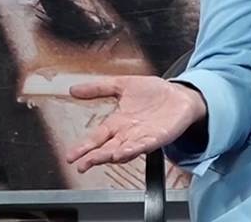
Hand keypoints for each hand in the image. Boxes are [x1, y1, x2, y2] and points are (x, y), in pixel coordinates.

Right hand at [65, 76, 206, 172]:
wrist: (180, 94)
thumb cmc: (154, 92)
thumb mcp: (123, 85)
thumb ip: (100, 88)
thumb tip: (74, 89)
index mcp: (118, 122)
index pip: (97, 137)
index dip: (84, 147)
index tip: (70, 156)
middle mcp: (128, 133)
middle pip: (107, 148)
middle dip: (94, 157)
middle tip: (81, 165)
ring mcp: (143, 137)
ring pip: (124, 150)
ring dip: (113, 155)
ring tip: (102, 158)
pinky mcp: (158, 137)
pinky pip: (145, 145)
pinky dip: (135, 149)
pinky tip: (126, 152)